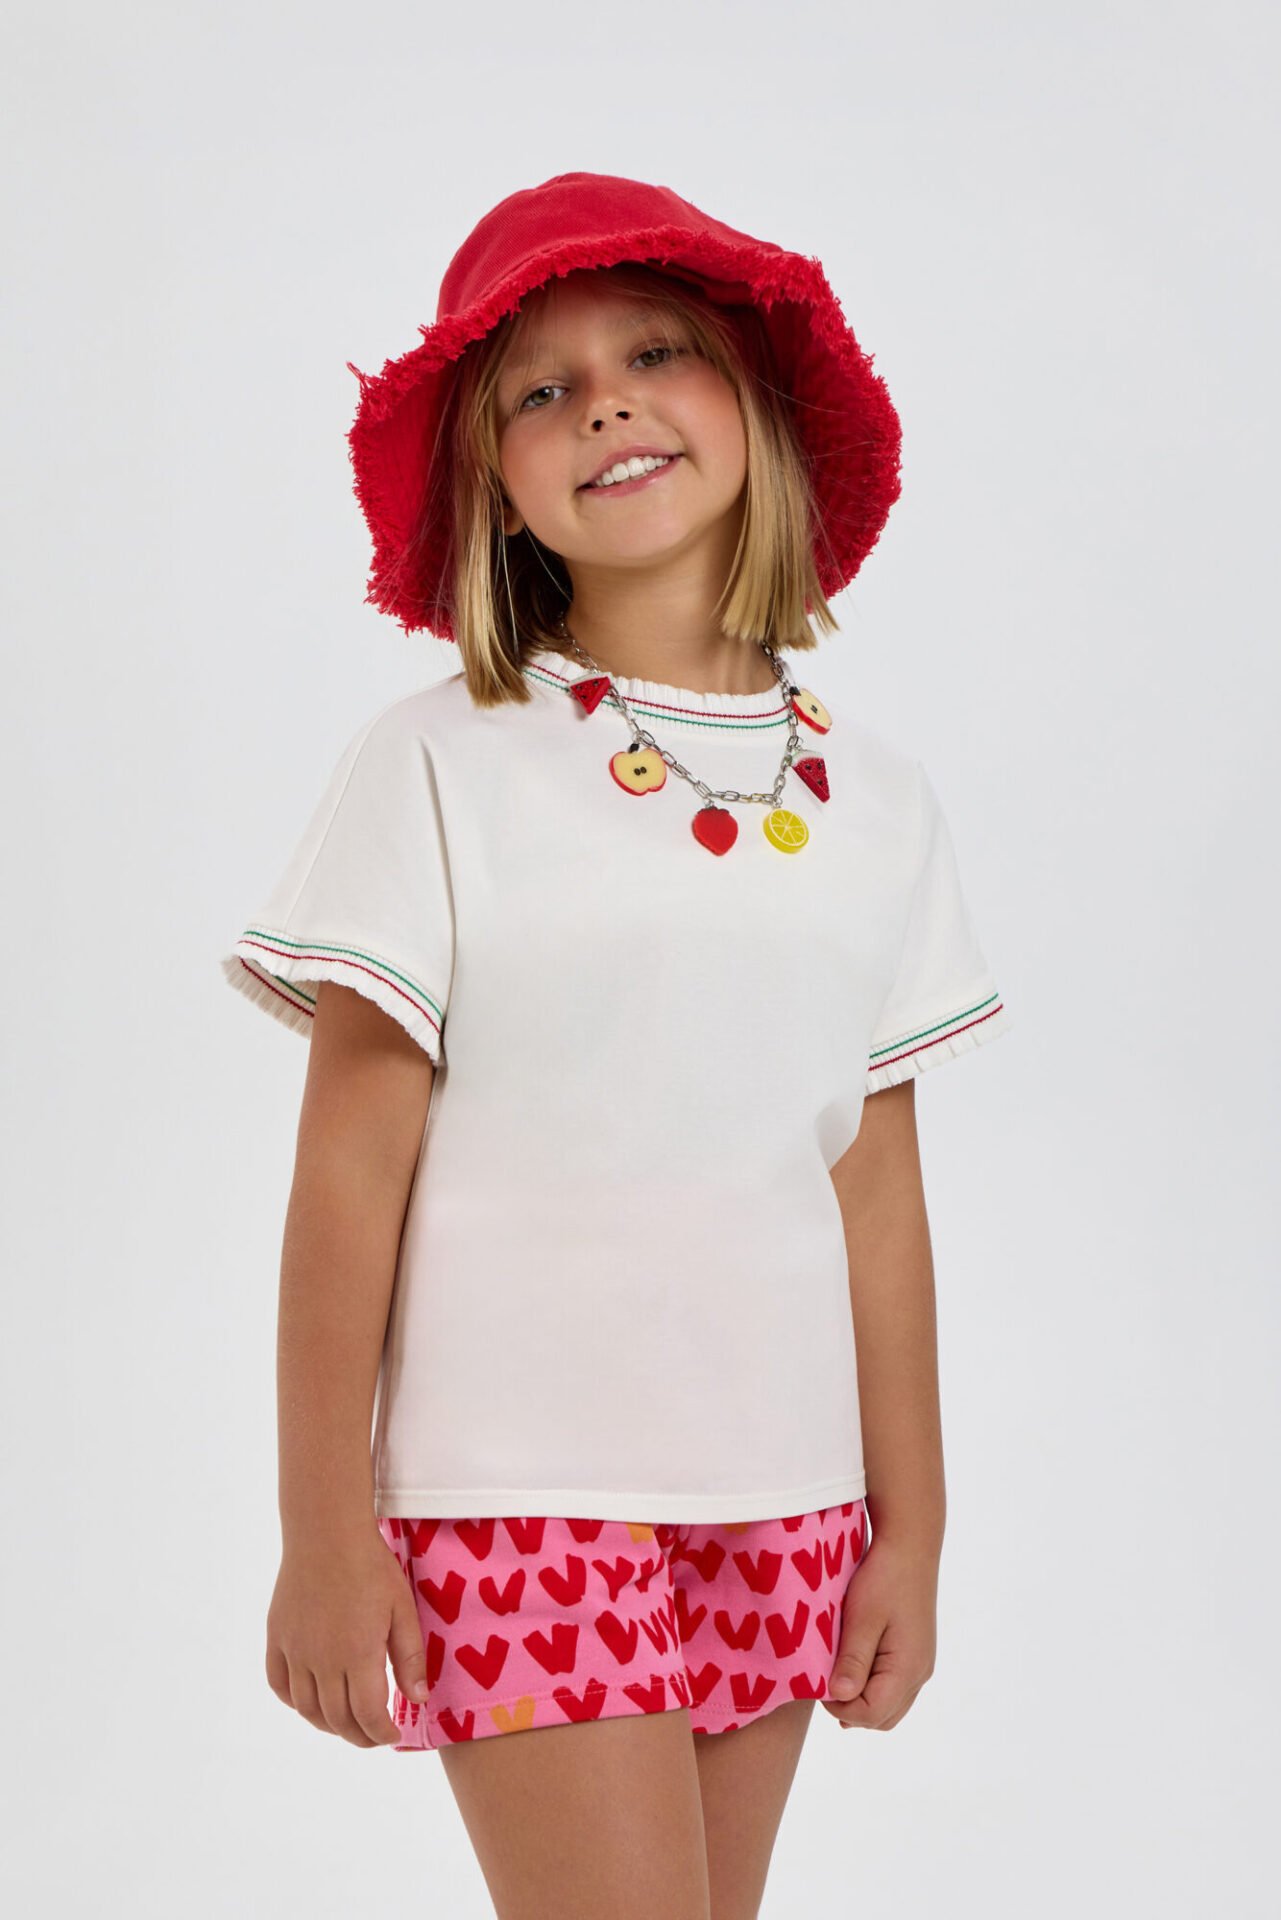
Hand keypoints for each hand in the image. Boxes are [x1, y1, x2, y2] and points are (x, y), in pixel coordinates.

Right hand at [265, 1526, 428, 1746]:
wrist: (326, 1532)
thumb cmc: (371, 1567)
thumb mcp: (402, 1609)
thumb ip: (410, 1657)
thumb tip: (417, 1700)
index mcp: (357, 1655)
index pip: (368, 1716)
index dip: (381, 1734)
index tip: (393, 1735)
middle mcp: (321, 1661)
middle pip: (336, 1719)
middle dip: (359, 1735)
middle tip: (374, 1734)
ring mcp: (294, 1650)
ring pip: (306, 1709)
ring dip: (328, 1725)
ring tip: (347, 1723)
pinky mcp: (276, 1637)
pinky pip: (279, 1684)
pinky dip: (295, 1702)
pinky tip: (312, 1700)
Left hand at [822, 1530, 938, 1731]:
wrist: (910, 1546)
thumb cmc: (883, 1578)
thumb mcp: (862, 1617)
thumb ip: (852, 1660)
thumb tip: (838, 1697)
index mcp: (907, 1668)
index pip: (871, 1714)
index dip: (840, 1708)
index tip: (817, 1685)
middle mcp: (920, 1673)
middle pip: (883, 1718)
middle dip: (851, 1711)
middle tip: (822, 1686)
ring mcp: (921, 1665)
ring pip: (890, 1707)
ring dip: (862, 1703)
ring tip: (834, 1682)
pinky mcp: (916, 1654)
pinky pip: (895, 1689)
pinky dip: (873, 1690)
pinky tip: (852, 1673)